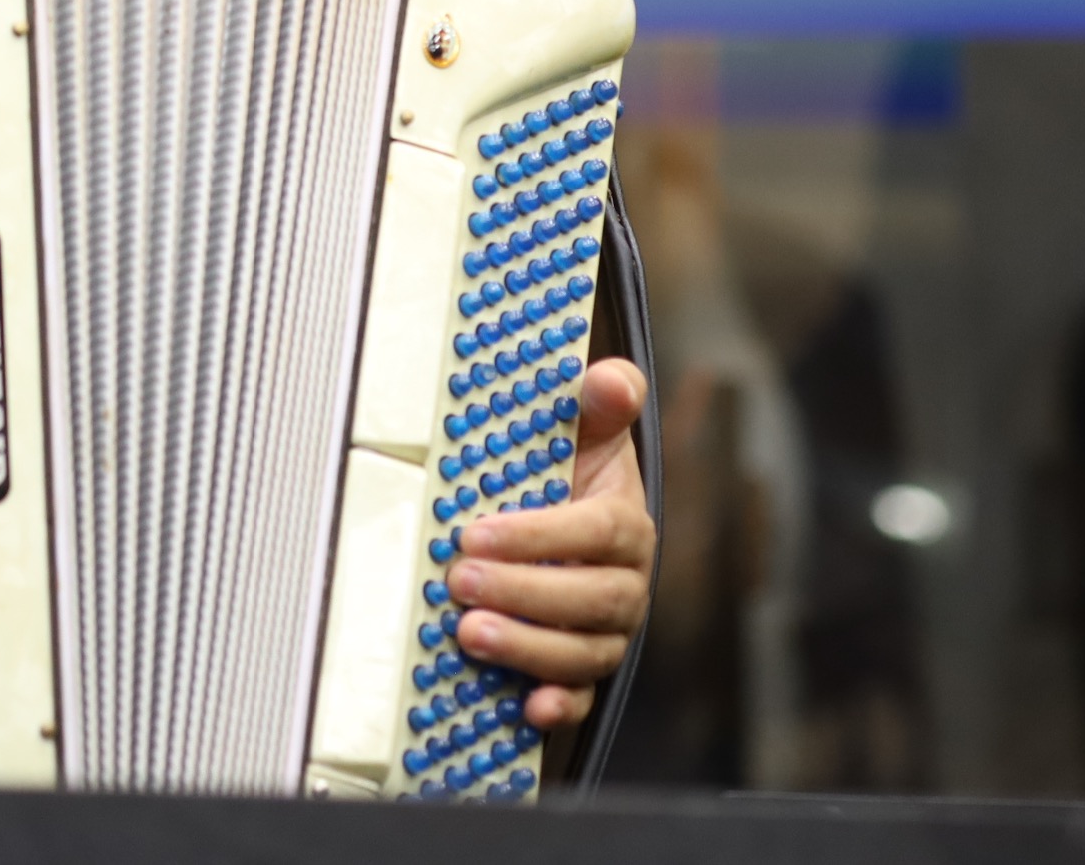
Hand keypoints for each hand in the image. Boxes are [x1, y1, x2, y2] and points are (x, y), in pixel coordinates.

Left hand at [445, 357, 655, 735]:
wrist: (570, 527)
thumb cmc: (568, 476)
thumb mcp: (585, 432)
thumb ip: (600, 401)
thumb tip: (610, 377)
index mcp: (625, 525)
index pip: (598, 532)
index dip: (541, 535)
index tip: (477, 532)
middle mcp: (624, 584)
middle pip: (592, 598)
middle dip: (524, 592)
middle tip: (459, 581)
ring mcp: (606, 633)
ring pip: (584, 651)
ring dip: (528, 647)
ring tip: (468, 634)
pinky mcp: (584, 672)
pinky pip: (583, 698)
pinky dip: (560, 706)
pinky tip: (528, 707)